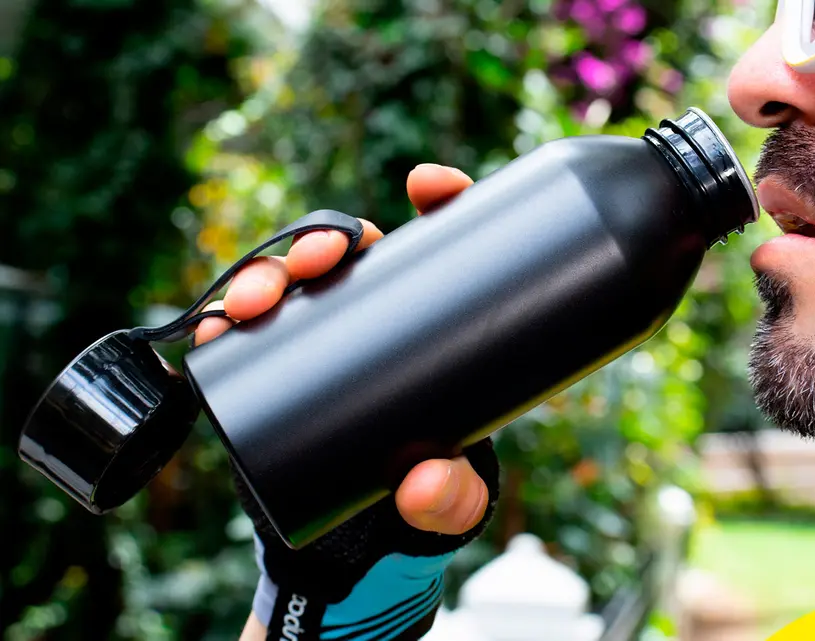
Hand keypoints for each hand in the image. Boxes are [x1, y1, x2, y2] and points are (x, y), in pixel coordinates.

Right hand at [194, 164, 488, 535]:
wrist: (362, 533)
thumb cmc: (422, 497)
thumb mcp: (452, 503)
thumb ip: (451, 499)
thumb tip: (421, 486)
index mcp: (429, 324)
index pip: (439, 250)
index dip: (440, 202)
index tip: (428, 185)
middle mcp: (373, 318)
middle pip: (352, 255)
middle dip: (326, 239)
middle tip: (320, 258)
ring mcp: (321, 341)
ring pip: (292, 286)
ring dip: (265, 274)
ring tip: (254, 300)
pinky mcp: (278, 371)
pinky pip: (248, 334)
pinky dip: (225, 323)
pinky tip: (214, 324)